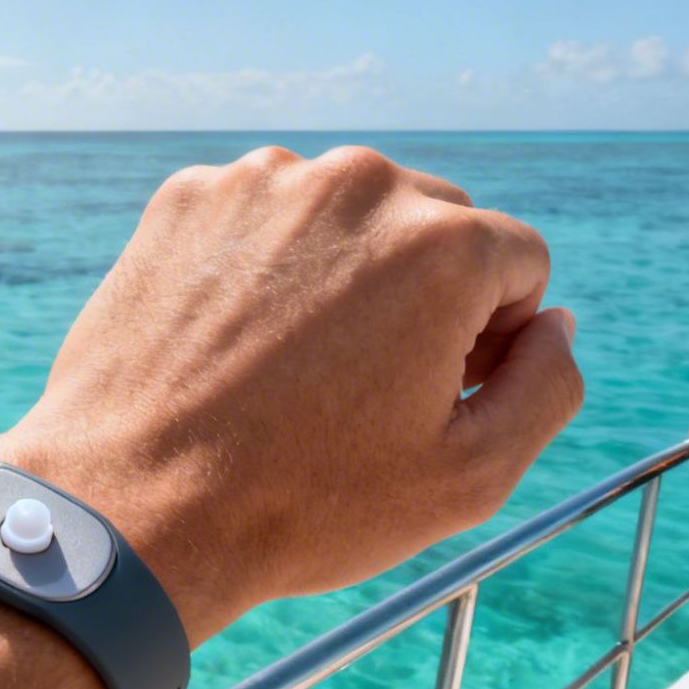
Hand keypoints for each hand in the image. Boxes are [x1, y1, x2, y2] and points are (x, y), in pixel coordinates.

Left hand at [0, 146, 580, 645]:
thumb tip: (555, 323)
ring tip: (292, 369)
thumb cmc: (304, 504)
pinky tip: (234, 343)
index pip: (518, 262)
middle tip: (365, 388)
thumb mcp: (469, 477)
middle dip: (424, 293)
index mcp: (442, 243)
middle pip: (435, 223)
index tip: (435, 394)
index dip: (493, 337)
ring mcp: (262, 183)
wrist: (133, 506)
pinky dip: (262, 265)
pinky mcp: (186, 198)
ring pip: (344, 216)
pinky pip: (261, 218)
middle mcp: (356, 184)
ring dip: (342, 273)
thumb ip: (548, 387)